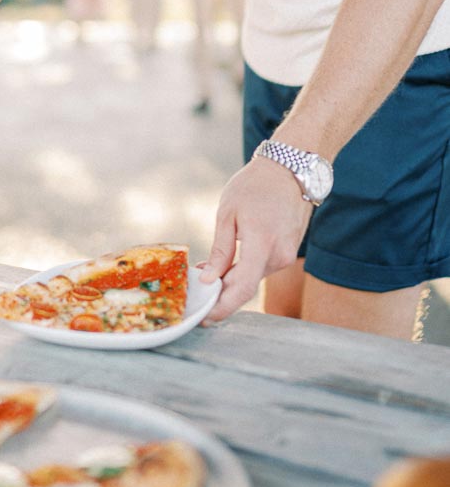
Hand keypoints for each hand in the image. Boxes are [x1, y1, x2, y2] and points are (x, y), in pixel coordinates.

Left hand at [199, 157, 311, 321]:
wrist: (290, 169)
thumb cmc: (255, 186)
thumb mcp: (228, 214)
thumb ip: (220, 251)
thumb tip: (209, 279)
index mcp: (262, 244)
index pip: (243, 288)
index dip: (223, 306)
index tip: (205, 317)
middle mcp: (279, 256)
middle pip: (246, 286)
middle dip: (221, 294)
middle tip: (196, 294)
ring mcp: (286, 255)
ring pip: (253, 277)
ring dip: (231, 280)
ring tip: (206, 271)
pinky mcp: (287, 252)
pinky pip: (262, 267)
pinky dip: (244, 269)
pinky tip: (227, 264)